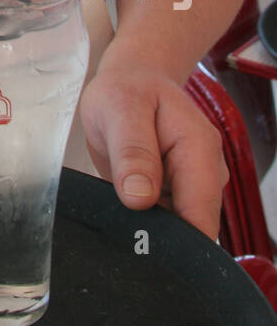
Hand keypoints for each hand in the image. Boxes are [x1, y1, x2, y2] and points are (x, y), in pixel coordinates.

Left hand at [79, 66, 227, 239]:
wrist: (130, 83)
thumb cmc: (126, 91)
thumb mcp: (121, 110)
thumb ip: (132, 152)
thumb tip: (139, 198)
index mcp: (199, 148)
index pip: (201, 214)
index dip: (176, 239)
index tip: (143, 242)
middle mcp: (206, 171)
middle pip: (192, 228)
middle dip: (158, 234)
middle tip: (121, 216)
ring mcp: (194, 185)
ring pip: (178, 228)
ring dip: (150, 226)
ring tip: (120, 199)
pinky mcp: (178, 194)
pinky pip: (166, 221)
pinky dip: (147, 219)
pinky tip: (126, 203)